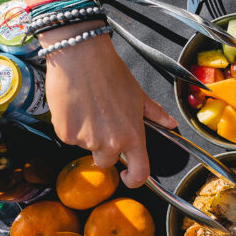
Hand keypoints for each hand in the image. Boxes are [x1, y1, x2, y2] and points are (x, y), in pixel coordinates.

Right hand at [44, 26, 176, 187]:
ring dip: (87, 133)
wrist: (81, 55)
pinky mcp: (65, 133)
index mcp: (132, 136)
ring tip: (89, 106)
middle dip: (105, 147)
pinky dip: (71, 126)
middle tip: (103, 121)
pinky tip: (75, 105)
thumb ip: (155, 114)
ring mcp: (86, 140)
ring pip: (86, 146)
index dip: (134, 179)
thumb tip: (170, 123)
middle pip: (106, 161)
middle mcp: (110, 143)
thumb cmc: (110, 72)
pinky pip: (69, 137)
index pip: (140, 172)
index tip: (128, 175)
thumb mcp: (138, 95)